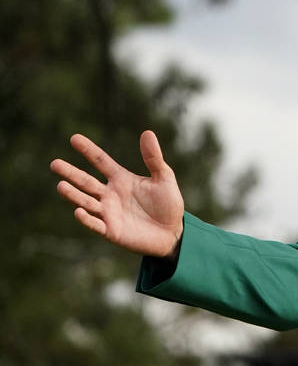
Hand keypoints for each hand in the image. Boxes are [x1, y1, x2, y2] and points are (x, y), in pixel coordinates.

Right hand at [50, 130, 184, 257]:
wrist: (173, 233)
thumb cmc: (168, 205)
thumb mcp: (164, 178)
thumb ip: (154, 158)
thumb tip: (148, 132)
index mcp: (121, 179)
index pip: (100, 161)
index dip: (88, 150)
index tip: (75, 138)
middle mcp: (109, 194)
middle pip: (86, 181)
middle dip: (70, 173)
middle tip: (54, 164)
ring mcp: (108, 212)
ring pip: (86, 202)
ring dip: (73, 195)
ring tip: (61, 186)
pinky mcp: (111, 230)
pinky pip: (95, 224)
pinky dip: (86, 219)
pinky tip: (78, 211)